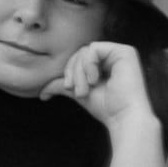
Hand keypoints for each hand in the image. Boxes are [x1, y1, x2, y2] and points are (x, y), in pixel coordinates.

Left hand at [39, 41, 155, 128]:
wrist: (123, 117)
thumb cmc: (107, 109)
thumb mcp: (80, 93)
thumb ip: (63, 86)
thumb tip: (42, 91)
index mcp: (107, 64)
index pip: (79, 58)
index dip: (70, 71)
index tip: (70, 89)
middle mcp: (115, 56)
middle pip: (80, 53)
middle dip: (73, 72)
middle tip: (78, 92)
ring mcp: (121, 52)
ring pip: (85, 51)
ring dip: (80, 72)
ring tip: (87, 90)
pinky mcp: (125, 51)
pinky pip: (94, 49)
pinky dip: (89, 65)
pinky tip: (96, 80)